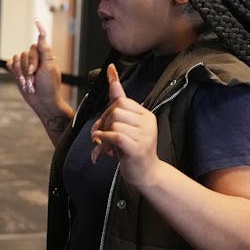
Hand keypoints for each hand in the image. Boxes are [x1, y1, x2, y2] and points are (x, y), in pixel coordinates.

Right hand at [6, 19, 61, 107]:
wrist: (42, 101)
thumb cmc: (49, 86)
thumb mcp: (49, 67)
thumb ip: (44, 50)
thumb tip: (42, 34)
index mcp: (45, 55)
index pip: (39, 42)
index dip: (39, 30)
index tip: (36, 21)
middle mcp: (35, 58)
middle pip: (26, 54)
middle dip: (28, 68)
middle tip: (34, 79)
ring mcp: (25, 64)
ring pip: (17, 60)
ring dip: (22, 74)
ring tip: (30, 83)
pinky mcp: (17, 70)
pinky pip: (10, 64)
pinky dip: (15, 73)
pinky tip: (21, 80)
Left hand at [90, 63, 160, 187]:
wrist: (146, 174)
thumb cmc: (133, 150)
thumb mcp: (126, 125)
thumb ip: (118, 102)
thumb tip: (112, 75)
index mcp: (145, 115)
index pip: (121, 101)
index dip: (107, 109)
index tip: (107, 90)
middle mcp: (148, 122)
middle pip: (116, 110)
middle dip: (103, 122)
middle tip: (102, 136)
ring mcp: (145, 135)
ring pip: (114, 123)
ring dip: (104, 135)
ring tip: (107, 146)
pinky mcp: (138, 148)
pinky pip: (116, 136)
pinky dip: (106, 140)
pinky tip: (105, 148)